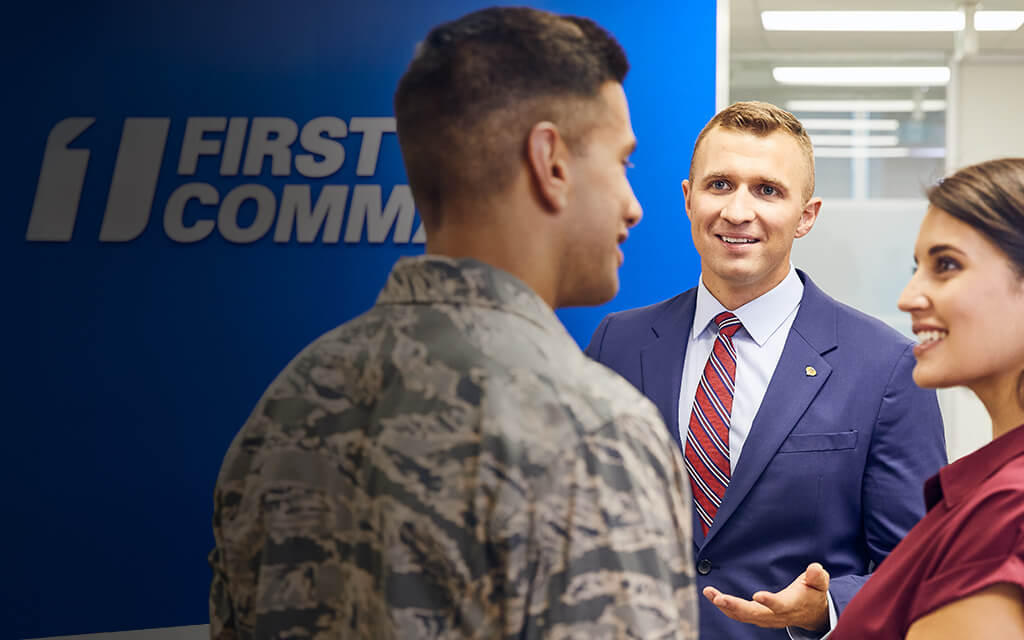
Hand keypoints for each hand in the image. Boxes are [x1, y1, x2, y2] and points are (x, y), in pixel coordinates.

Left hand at [702, 562, 830, 631]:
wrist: (812, 614)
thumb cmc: (813, 594)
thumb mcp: (820, 584)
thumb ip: (817, 576)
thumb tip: (815, 568)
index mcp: (791, 605)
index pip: (779, 606)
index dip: (769, 602)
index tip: (758, 595)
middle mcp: (775, 615)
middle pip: (754, 614)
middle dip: (736, 607)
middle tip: (719, 598)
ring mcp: (765, 618)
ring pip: (743, 616)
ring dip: (725, 606)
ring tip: (710, 593)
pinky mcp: (757, 617)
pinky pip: (739, 614)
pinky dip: (725, 606)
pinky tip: (712, 596)